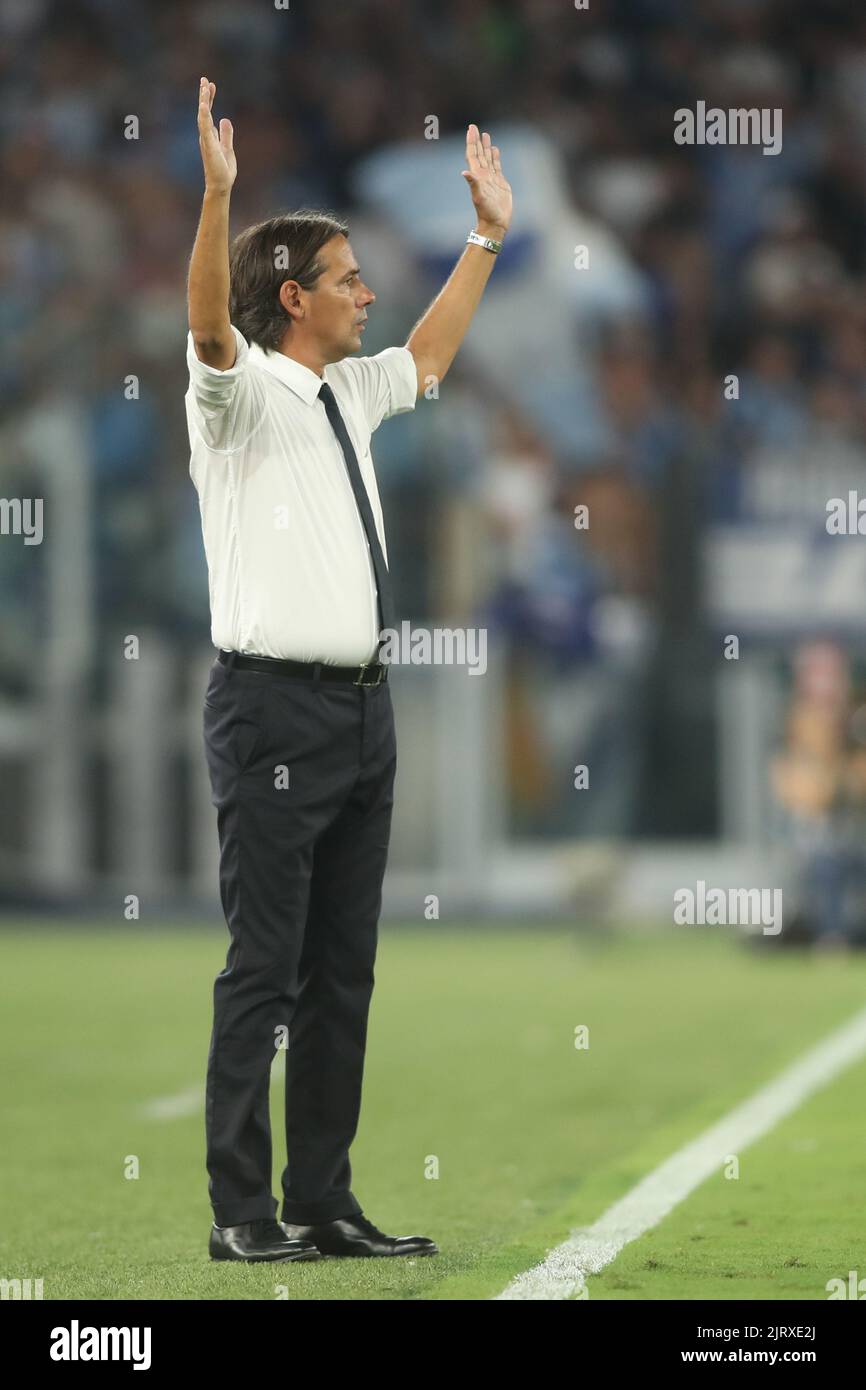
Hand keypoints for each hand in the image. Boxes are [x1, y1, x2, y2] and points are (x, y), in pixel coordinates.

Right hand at [198, 77, 235, 193]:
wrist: (221, 185)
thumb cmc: (223, 171)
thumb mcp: (228, 148)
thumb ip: (226, 134)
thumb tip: (225, 119)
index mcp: (210, 135)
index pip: (208, 113)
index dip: (209, 99)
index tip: (211, 85)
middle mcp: (206, 136)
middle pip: (204, 111)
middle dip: (204, 95)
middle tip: (204, 79)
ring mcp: (206, 140)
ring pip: (203, 116)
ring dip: (203, 101)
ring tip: (204, 86)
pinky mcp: (209, 146)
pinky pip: (204, 128)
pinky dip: (203, 116)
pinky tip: (203, 105)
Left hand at [461, 124, 511, 239]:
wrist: (496, 223)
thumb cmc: (487, 212)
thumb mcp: (479, 197)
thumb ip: (473, 183)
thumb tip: (465, 172)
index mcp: (477, 175)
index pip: (473, 155)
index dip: (471, 142)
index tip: (471, 129)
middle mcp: (483, 175)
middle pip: (479, 153)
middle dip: (477, 140)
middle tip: (474, 127)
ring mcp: (491, 178)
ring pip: (488, 158)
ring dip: (486, 146)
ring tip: (485, 135)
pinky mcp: (500, 182)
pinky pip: (497, 166)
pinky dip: (495, 157)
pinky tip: (495, 149)